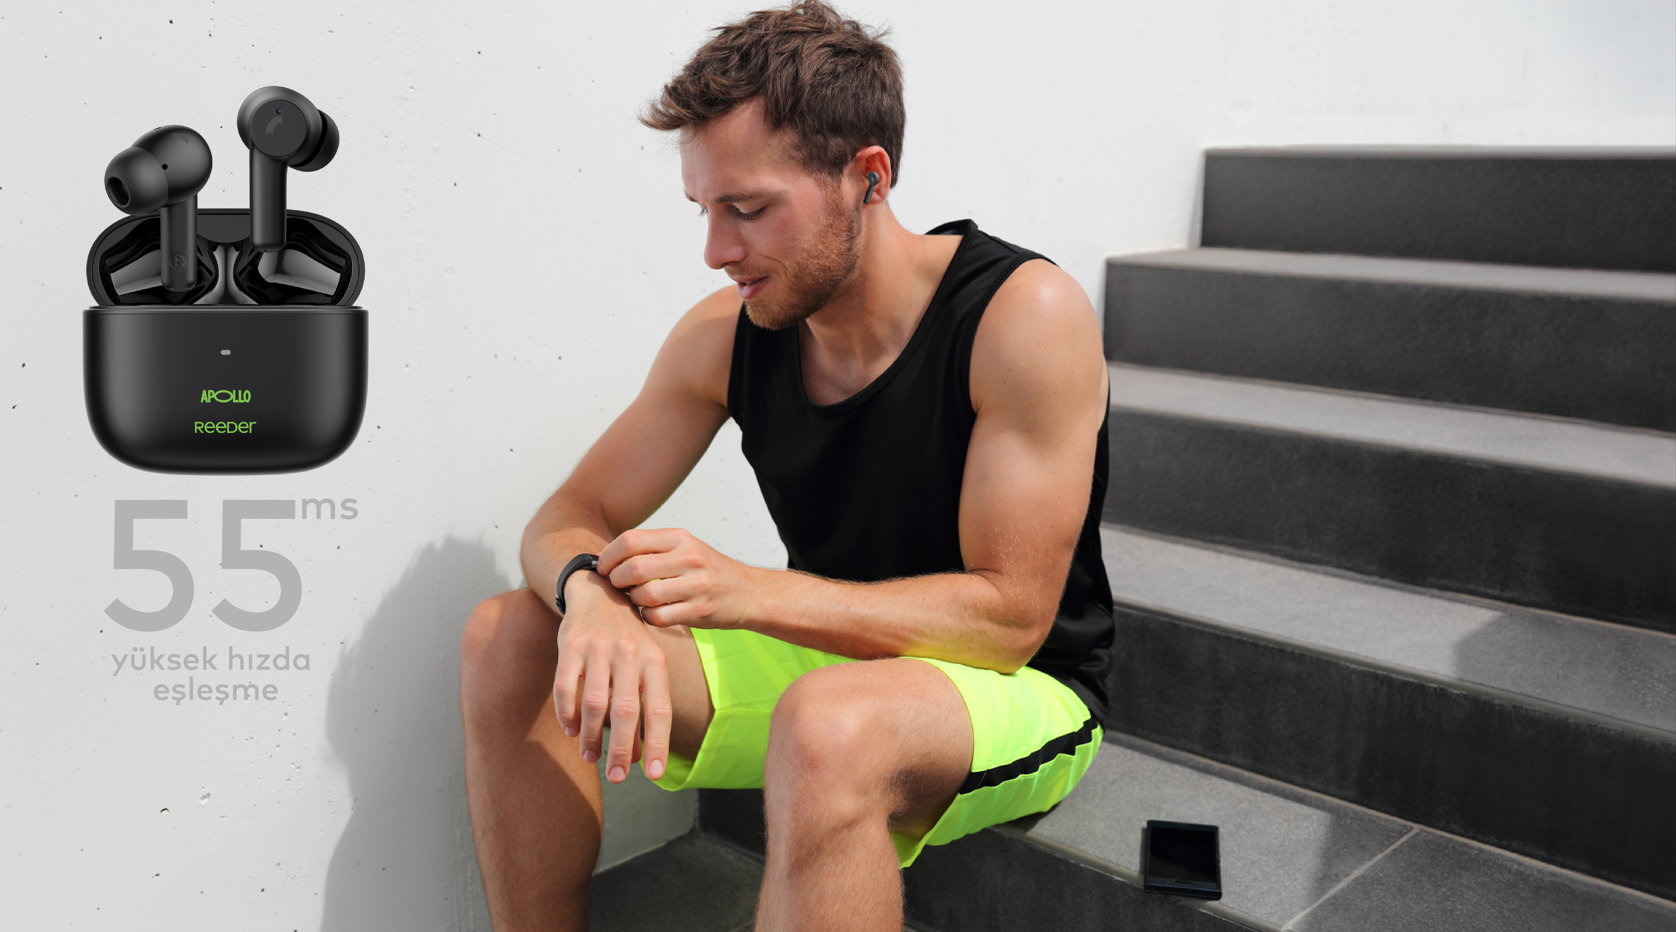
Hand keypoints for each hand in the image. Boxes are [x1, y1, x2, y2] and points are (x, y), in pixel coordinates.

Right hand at [551, 570, 672, 783]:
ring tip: (591, 757)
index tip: (654, 774)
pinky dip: (566, 712)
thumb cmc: (629, 641)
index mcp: (654, 662)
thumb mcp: (646, 667)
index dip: (658, 742)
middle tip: (617, 777)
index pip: (660, 709)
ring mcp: (599, 648)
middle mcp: (629, 654)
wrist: (600, 593)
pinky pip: (565, 686)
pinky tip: (570, 731)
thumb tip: (640, 758)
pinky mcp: (571, 645)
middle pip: (626, 711)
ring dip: (591, 736)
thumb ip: (646, 708)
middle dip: (622, 749)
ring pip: (594, 702)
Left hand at [598, 527, 756, 629]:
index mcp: (680, 538)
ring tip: (638, 599)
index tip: (603, 567)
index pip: (631, 540)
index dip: (609, 555)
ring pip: (644, 595)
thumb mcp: (685, 548)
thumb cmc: (709, 571)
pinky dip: (648, 617)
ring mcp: (696, 585)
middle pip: (634, 568)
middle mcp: (689, 558)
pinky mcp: (699, 610)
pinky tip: (653, 612)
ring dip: (633, 600)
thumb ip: (651, 549)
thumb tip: (607, 557)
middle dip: (616, 580)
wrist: (748, 592)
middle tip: (617, 586)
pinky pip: (658, 617)